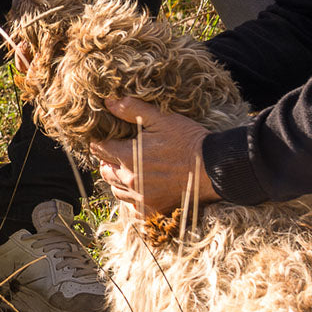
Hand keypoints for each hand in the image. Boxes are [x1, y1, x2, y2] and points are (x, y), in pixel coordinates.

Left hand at [91, 96, 217, 215]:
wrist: (212, 167)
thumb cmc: (187, 140)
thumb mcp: (161, 118)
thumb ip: (132, 109)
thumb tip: (108, 102)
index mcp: (128, 156)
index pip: (100, 149)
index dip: (100, 141)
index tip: (105, 137)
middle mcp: (131, 180)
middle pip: (105, 171)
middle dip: (107, 160)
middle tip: (116, 152)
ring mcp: (141, 198)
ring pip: (115, 190)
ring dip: (118, 179)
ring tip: (127, 168)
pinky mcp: (152, 209)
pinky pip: (131, 206)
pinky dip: (132, 197)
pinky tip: (141, 186)